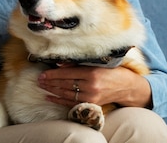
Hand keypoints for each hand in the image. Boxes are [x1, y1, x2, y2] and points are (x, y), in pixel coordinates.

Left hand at [37, 65, 151, 107]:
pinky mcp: (91, 104)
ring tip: (42, 87)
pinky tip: (50, 97)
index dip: (54, 74)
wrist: (128, 87)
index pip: (68, 74)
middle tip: (39, 80)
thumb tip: (60, 64)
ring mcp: (91, 97)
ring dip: (52, 91)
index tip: (43, 73)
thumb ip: (79, 64)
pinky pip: (71, 103)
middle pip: (65, 84)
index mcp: (92, 73)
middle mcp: (91, 86)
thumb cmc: (114, 71)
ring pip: (66, 94)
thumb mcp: (98, 63)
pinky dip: (59, 100)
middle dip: (50, 82)